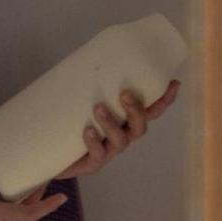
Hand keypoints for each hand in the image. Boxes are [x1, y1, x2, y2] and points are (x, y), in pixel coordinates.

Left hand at [55, 80, 179, 179]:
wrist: (48, 156)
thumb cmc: (69, 125)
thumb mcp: (80, 103)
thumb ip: (87, 85)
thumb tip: (83, 56)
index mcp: (124, 122)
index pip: (150, 111)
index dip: (163, 100)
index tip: (173, 83)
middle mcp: (120, 137)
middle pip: (140, 127)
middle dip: (136, 110)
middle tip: (124, 93)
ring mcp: (108, 152)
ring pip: (121, 140)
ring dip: (112, 123)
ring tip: (98, 107)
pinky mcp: (92, 164)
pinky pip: (98, 154)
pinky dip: (94, 141)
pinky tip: (87, 131)